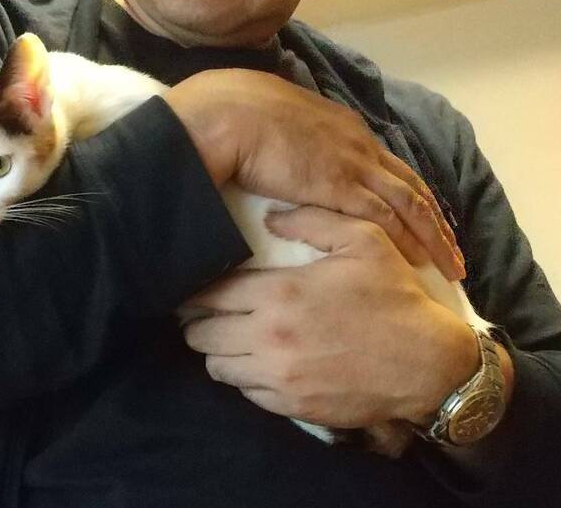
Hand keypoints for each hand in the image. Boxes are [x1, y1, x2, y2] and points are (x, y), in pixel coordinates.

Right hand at [163, 69, 463, 279]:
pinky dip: (405, 238)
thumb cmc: (237, 112)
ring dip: (432, 235)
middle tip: (451, 246)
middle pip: (409, 184)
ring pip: (409, 203)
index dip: (406, 191)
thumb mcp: (273, 116)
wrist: (229, 115)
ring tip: (449, 263)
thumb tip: (278, 148)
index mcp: (342, 126)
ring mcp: (352, 164)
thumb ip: (287, 135)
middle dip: (434, 218)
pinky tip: (418, 259)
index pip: (386, 164)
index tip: (419, 215)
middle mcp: (358, 143)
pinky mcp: (340, 187)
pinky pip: (384, 217)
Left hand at [182, 206, 478, 427]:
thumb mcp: (364, 241)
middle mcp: (268, 337)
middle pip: (200, 335)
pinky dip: (246, 379)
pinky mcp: (291, 406)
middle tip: (210, 317)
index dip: (196, 293)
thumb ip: (312, 221)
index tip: (194, 291)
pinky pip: (246, 394)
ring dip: (219, 353)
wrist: (429, 363)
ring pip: (217, 367)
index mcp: (278, 294)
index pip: (209, 296)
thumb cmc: (395, 297)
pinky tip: (261, 365)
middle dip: (199, 324)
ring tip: (233, 342)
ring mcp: (278, 376)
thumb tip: (270, 217)